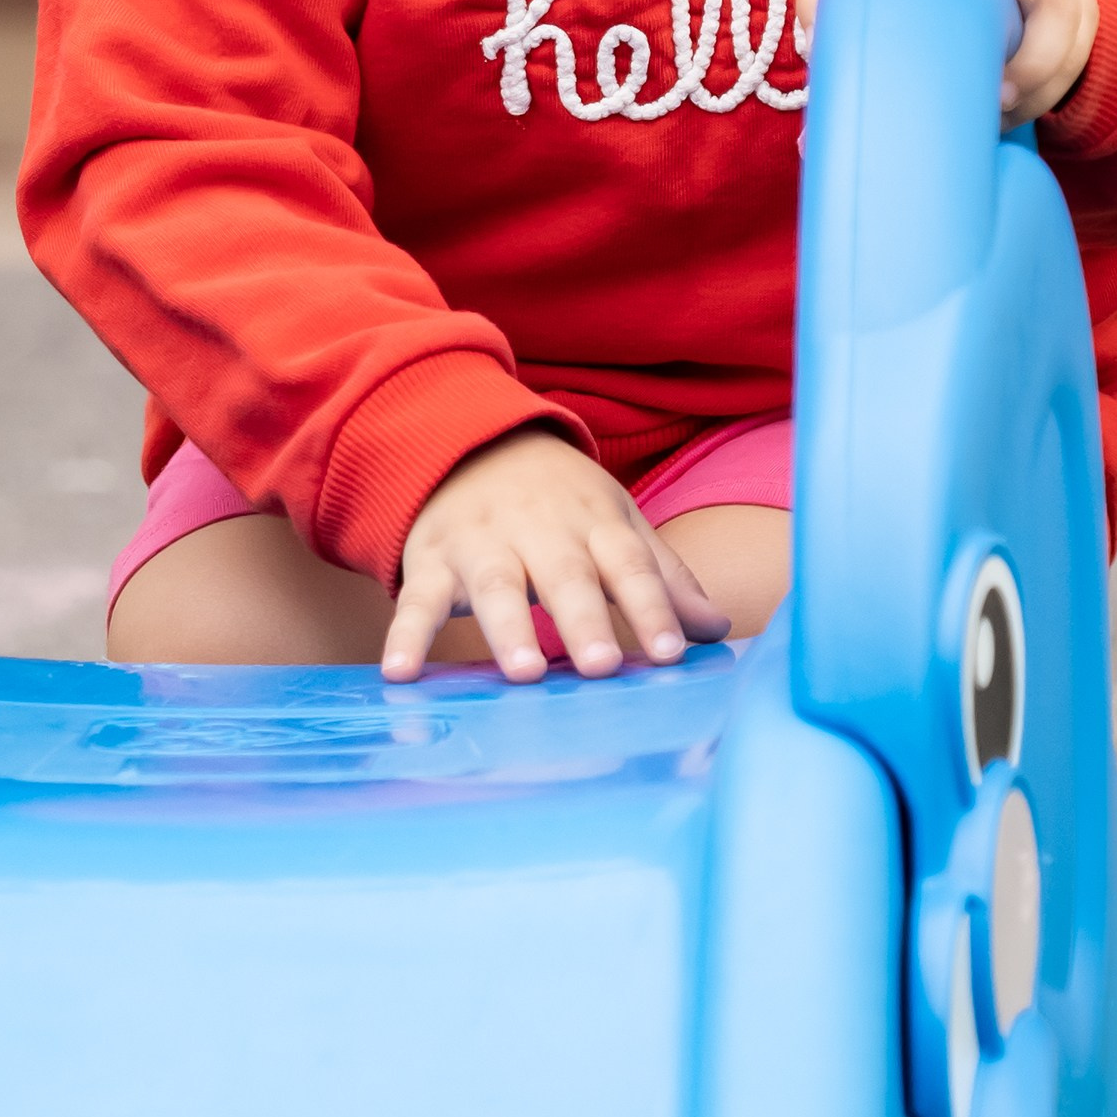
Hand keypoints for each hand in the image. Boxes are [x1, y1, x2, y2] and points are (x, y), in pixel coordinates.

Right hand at [386, 426, 730, 685]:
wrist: (466, 442)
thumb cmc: (557, 501)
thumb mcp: (615, 522)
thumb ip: (662, 577)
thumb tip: (717, 629)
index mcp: (593, 522)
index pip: (629, 563)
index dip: (652, 606)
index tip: (670, 653)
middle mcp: (538, 530)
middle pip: (564, 575)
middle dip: (583, 619)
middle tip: (603, 664)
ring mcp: (480, 545)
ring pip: (495, 586)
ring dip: (508, 629)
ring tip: (524, 673)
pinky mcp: (429, 561)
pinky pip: (415, 601)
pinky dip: (404, 637)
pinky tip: (399, 674)